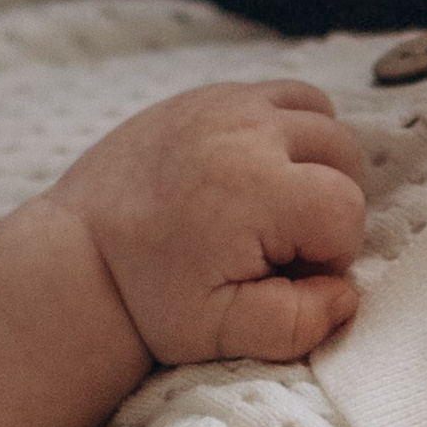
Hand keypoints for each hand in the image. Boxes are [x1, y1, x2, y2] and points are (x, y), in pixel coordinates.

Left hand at [49, 81, 367, 364]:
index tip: (284, 274)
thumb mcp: (221, 332)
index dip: (329, 254)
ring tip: (274, 205)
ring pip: (319, 113)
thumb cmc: (150, 297)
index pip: (347, 212)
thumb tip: (344, 293)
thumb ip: (296, 323)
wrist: (80, 254)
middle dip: (329, 203)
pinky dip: (286, 127)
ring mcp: (227, 103)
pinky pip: (279, 94)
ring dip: (316, 159)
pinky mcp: (208, 95)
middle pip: (343, 152)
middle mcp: (248, 130)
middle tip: (281, 243)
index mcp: (258, 188)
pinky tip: (254, 172)